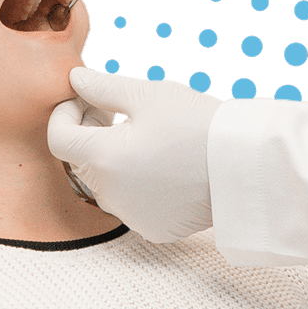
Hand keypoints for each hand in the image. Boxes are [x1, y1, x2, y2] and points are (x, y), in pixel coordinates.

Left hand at [47, 68, 221, 242]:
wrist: (250, 169)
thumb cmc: (200, 125)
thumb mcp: (150, 95)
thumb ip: (104, 87)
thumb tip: (75, 79)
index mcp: (102, 159)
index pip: (58, 138)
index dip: (65, 114)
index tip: (85, 99)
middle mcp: (109, 194)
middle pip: (79, 160)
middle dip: (87, 132)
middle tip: (113, 112)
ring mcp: (130, 215)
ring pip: (103, 183)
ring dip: (110, 159)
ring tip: (143, 138)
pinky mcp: (152, 228)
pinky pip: (129, 203)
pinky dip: (134, 184)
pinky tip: (161, 165)